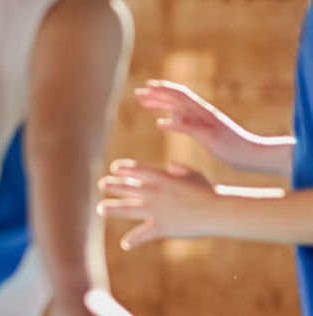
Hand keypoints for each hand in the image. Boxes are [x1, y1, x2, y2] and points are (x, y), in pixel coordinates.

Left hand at [98, 159, 215, 248]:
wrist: (217, 210)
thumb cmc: (208, 191)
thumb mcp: (194, 175)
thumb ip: (180, 169)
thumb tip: (171, 164)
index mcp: (163, 179)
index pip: (138, 171)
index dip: (125, 169)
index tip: (114, 168)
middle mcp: (155, 193)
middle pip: (128, 188)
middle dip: (113, 186)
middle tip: (101, 184)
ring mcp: (155, 210)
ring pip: (128, 209)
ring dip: (112, 208)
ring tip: (100, 208)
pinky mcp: (160, 226)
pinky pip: (141, 235)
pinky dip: (133, 240)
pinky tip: (125, 244)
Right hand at [134, 80, 257, 167]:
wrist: (250, 154)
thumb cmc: (232, 148)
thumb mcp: (210, 139)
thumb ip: (191, 127)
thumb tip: (170, 119)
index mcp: (201, 113)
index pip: (179, 95)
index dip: (162, 90)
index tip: (145, 87)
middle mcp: (201, 114)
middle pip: (176, 99)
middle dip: (157, 95)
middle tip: (138, 93)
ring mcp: (202, 121)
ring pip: (177, 108)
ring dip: (161, 104)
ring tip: (145, 103)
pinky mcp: (203, 130)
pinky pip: (182, 121)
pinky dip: (169, 119)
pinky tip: (161, 123)